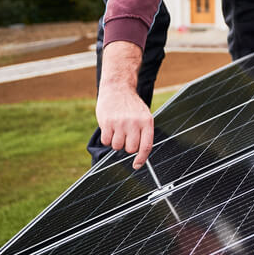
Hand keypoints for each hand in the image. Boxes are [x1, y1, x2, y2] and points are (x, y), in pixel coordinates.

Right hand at [96, 41, 153, 168]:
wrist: (118, 88)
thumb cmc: (132, 106)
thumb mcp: (144, 115)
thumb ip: (143, 132)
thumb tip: (139, 154)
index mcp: (147, 122)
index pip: (146, 146)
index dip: (142, 158)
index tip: (137, 166)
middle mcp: (134, 123)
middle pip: (130, 149)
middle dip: (127, 146)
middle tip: (126, 136)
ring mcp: (120, 122)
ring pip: (117, 146)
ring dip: (116, 142)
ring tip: (118, 130)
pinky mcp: (107, 122)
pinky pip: (106, 141)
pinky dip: (107, 138)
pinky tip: (109, 128)